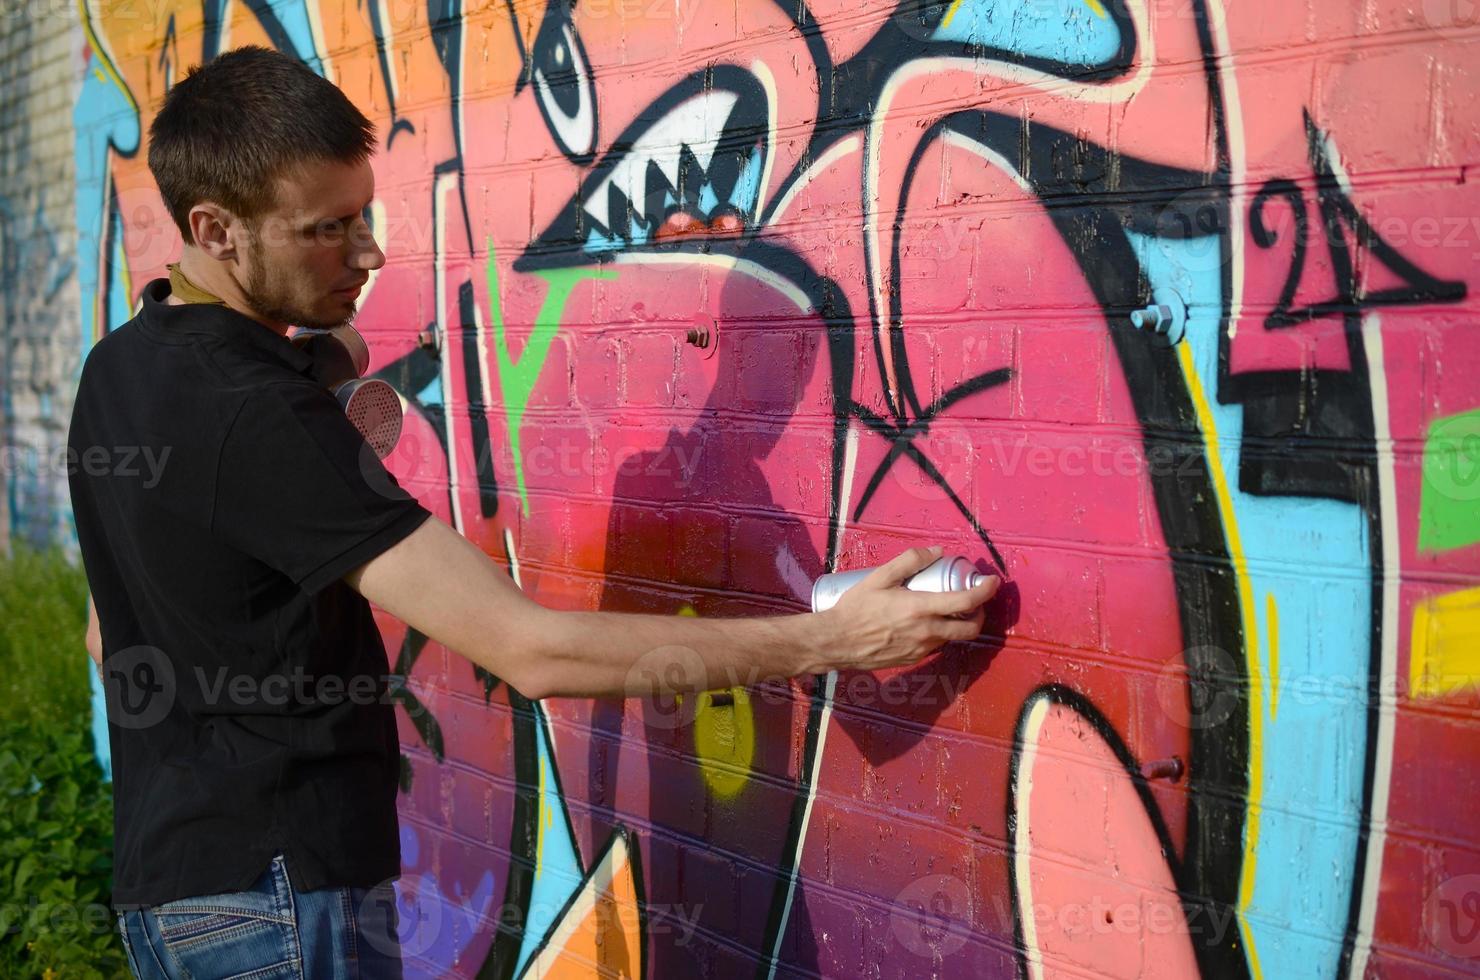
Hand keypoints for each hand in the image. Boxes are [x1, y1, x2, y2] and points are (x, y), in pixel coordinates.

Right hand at [817, 546, 999, 672]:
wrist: (836, 642)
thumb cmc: (856, 608)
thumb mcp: (879, 577)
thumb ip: (909, 561)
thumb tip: (936, 551)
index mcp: (921, 608)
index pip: (966, 601)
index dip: (985, 591)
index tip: (992, 582)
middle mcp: (927, 632)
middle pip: (970, 629)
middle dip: (980, 614)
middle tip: (974, 600)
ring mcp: (922, 649)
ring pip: (952, 637)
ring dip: (957, 623)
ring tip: (945, 607)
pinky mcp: (913, 659)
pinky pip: (935, 645)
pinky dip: (939, 632)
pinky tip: (924, 622)